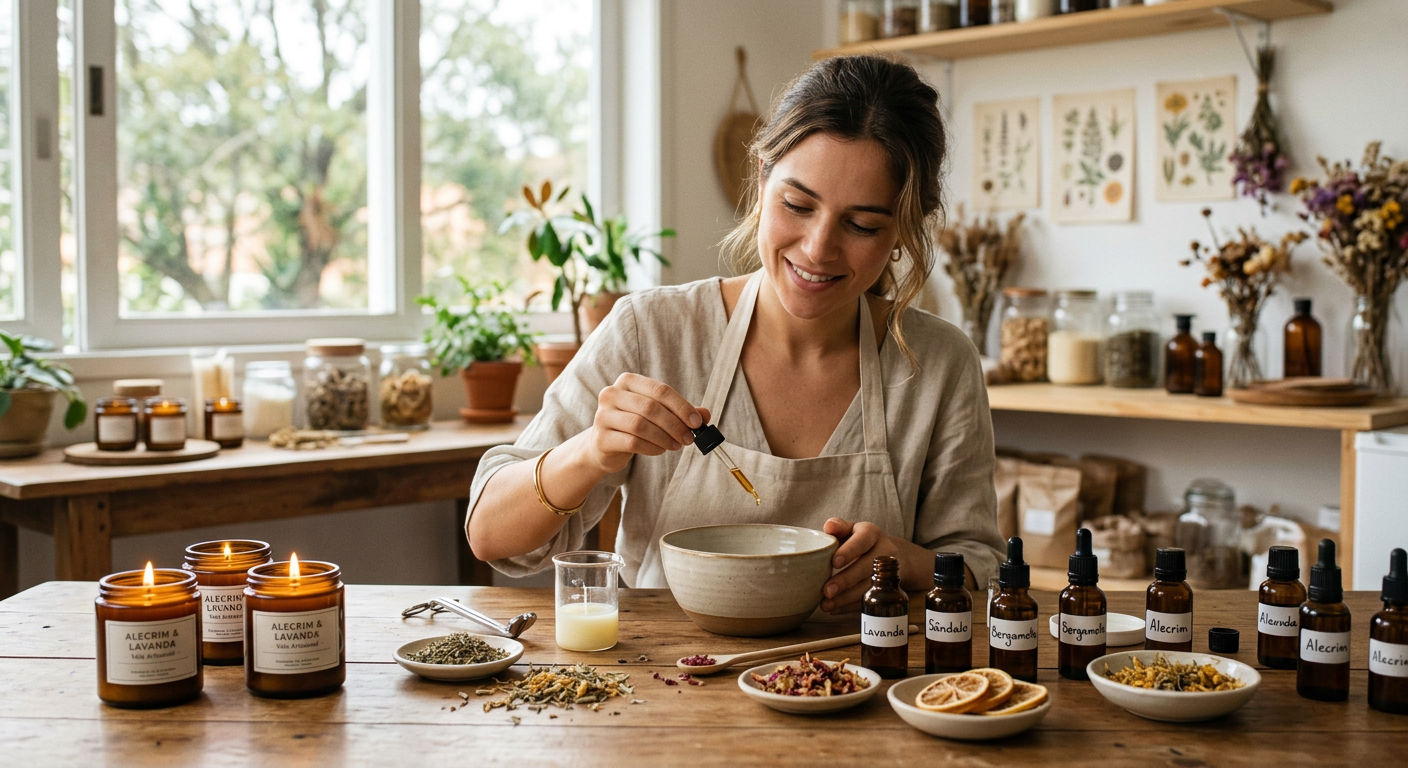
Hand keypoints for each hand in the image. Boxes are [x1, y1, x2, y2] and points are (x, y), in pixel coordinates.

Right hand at [585, 373, 710, 473]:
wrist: (603, 445)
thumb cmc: (634, 425)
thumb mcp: (657, 414)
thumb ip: (680, 412)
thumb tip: (705, 415)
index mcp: (628, 381)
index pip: (660, 390)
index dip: (681, 406)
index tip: (697, 423)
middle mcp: (612, 394)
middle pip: (650, 407)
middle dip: (675, 425)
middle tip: (689, 439)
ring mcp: (603, 415)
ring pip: (640, 425)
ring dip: (664, 437)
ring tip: (675, 445)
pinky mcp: (601, 437)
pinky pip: (632, 442)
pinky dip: (652, 448)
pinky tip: (660, 450)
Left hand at [820, 518, 898, 613]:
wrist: (887, 554)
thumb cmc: (858, 540)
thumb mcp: (851, 529)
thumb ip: (839, 526)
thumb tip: (829, 526)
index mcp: (872, 533)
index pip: (862, 540)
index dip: (849, 551)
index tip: (834, 562)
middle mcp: (885, 551)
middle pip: (867, 567)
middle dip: (846, 580)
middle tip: (827, 590)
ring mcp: (888, 572)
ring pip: (868, 587)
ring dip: (846, 598)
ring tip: (826, 605)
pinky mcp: (886, 589)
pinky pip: (869, 599)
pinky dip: (850, 606)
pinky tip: (834, 609)